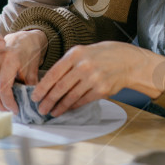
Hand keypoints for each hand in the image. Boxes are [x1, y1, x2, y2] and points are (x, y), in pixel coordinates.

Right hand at [0, 30, 47, 111]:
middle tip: (7, 111)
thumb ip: (29, 88)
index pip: (2, 87)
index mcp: (9, 58)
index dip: (8, 102)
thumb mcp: (33, 71)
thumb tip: (27, 106)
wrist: (21, 40)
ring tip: (1, 107)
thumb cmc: (28, 55)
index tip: (15, 110)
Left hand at [32, 42, 164, 116]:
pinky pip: (82, 101)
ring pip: (70, 97)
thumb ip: (69, 64)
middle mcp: (83, 65)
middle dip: (48, 100)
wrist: (129, 61)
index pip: (53, 73)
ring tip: (52, 112)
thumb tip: (51, 82)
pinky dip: (73, 106)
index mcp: (76, 54)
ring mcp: (93, 78)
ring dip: (59, 106)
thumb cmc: (104, 55)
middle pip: (60, 87)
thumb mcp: (85, 52)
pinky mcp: (101, 90)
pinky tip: (67, 109)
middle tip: (41, 108)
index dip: (42, 87)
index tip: (35, 96)